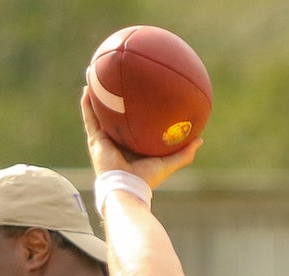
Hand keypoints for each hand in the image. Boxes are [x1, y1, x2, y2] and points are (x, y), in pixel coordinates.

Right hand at [79, 88, 200, 187]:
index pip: (132, 125)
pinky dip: (87, 104)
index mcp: (132, 146)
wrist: (127, 187)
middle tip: (115, 80)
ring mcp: (104, 140)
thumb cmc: (148, 178)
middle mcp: (117, 141)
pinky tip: (88, 88)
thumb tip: (200, 139)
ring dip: (95, 96)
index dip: (134, 111)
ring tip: (94, 76)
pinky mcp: (96, 140)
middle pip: (114, 116)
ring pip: (98, 113)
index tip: (138, 94)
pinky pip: (90, 118)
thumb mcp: (169, 162)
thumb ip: (184, 152)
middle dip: (113, 100)